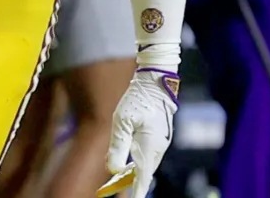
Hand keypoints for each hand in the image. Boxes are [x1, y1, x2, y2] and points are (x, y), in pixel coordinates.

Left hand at [103, 68, 179, 197]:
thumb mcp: (122, 122)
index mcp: (149, 148)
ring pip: (145, 164)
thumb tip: (114, 169)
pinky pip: (147, 155)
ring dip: (132, 174)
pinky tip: (127, 163)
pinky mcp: (158, 136)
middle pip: (143, 173)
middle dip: (129, 184)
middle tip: (108, 190)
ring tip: (115, 180)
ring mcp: (160, 142)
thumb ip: (118, 147)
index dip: (136, 192)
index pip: (142, 178)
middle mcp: (157, 148)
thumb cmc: (138, 99)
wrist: (156, 82)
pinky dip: (137, 163)